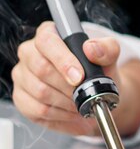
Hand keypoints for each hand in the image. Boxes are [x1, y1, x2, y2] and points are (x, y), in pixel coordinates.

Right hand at [12, 21, 139, 136]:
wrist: (97, 92)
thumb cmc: (99, 69)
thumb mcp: (110, 55)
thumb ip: (106, 48)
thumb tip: (91, 48)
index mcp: (48, 33)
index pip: (46, 41)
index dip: (62, 60)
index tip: (79, 76)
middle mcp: (30, 52)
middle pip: (41, 68)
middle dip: (67, 86)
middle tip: (84, 94)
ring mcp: (23, 75)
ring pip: (39, 92)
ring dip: (65, 102)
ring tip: (81, 104)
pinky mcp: (21, 98)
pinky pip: (36, 110)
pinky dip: (59, 115)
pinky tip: (72, 113)